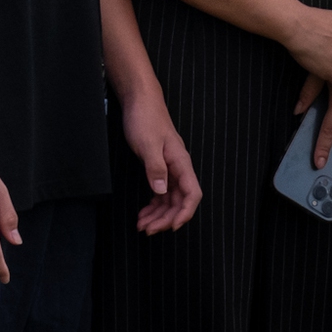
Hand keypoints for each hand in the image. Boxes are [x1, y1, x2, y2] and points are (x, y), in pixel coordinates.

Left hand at [119, 91, 203, 233]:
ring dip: (158, 214)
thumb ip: (155, 167)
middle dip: (165, 218)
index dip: (184, 213)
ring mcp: (169, 168)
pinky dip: (153, 204)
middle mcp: (178, 168)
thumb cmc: (145, 118)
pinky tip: (144, 211)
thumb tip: (162, 191)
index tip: (171, 227)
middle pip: (179, 201)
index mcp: (181, 163)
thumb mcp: (147, 143)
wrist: (139, 101)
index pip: (192, 194)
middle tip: (147, 229)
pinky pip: (161, 191)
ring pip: (169, 199)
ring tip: (142, 225)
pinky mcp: (159, 167)